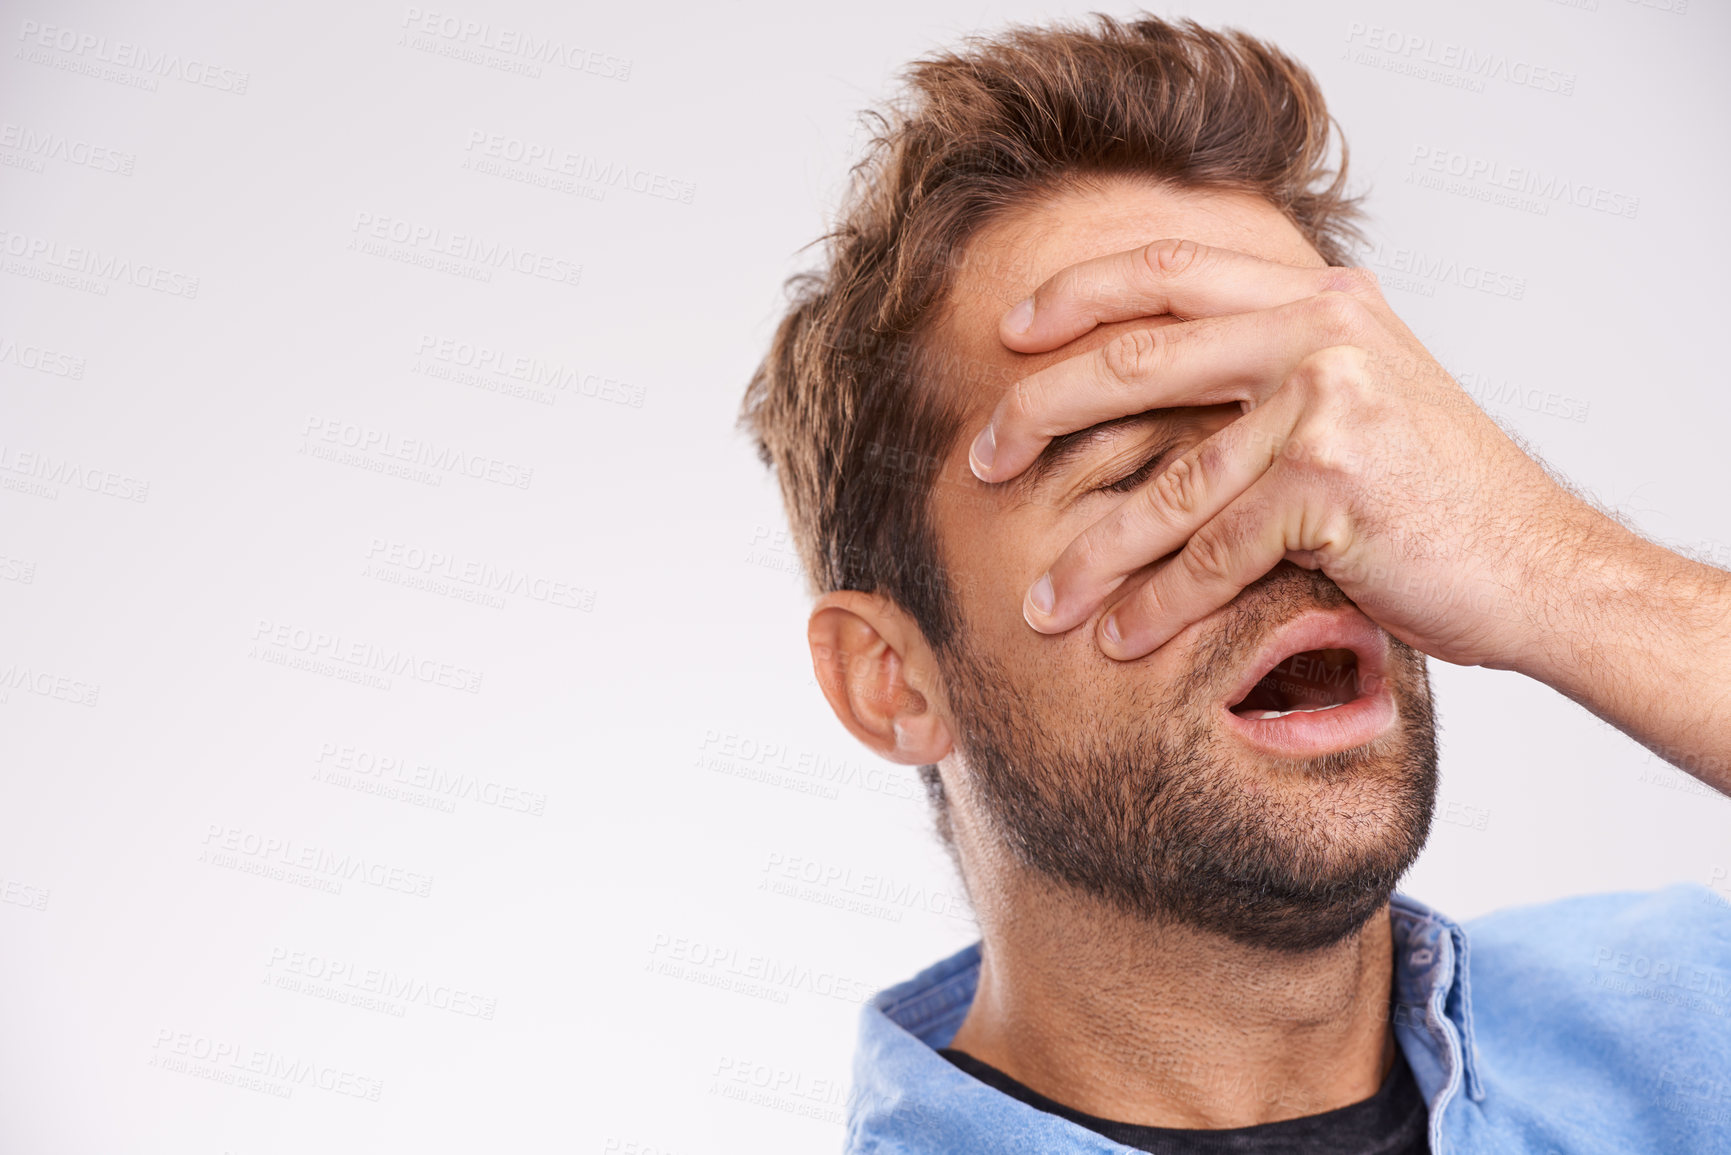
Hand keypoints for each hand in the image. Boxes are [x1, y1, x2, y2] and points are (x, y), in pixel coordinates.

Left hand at [968, 238, 1613, 669]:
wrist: (1543, 566)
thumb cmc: (1436, 493)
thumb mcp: (1357, 394)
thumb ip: (1267, 366)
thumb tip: (1137, 378)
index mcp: (1318, 298)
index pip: (1170, 269)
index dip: (1077, 294)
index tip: (1008, 334)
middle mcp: (1320, 331)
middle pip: (1136, 360)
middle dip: (1040, 414)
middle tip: (981, 463)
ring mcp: (1329, 403)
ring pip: (1168, 481)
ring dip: (1092, 552)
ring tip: (1041, 603)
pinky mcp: (1335, 484)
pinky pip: (1214, 552)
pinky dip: (1159, 604)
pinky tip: (1120, 637)